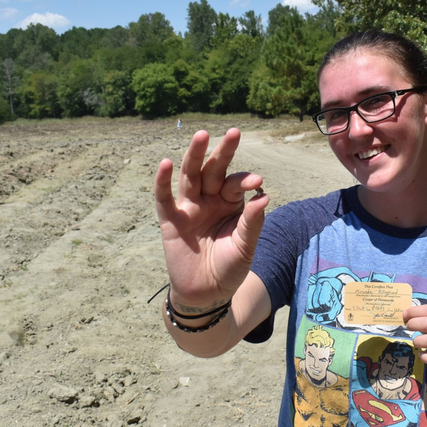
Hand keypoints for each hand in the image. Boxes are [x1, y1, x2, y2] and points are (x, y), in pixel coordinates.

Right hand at [153, 129, 268, 311]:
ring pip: (190, 176)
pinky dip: (162, 182)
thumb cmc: (229, 267)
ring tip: (202, 135)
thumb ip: (252, 223)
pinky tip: (165, 164)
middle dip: (223, 152)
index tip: (257, 182)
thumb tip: (264, 196)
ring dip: (194, 155)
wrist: (207, 293)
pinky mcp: (171, 220)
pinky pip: (164, 198)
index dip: (245, 181)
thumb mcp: (245, 246)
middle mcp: (209, 200)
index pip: (237, 184)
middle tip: (235, 133)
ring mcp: (189, 208)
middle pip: (214, 170)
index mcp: (230, 203)